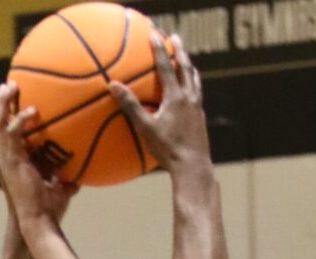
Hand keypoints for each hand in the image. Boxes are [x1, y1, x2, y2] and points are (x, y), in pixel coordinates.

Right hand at [0, 83, 77, 227]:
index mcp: (16, 161)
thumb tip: (82, 175)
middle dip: (1, 103)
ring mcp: (7, 159)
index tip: (12, 100)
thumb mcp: (59, 189)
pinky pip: (10, 133)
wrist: (39, 221)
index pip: (7, 134)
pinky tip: (32, 111)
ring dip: (3, 103)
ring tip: (11, 86)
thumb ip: (66, 179)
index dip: (7, 117)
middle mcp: (7, 157)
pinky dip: (19, 120)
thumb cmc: (49, 210)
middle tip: (9, 84)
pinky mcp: (11, 161)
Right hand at [110, 34, 209, 172]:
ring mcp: (198, 109)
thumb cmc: (168, 149)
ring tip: (187, 62)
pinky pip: (197, 96)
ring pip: (195, 81)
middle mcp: (189, 99)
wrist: (193, 166)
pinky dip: (193, 86)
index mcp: (176, 97)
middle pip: (185, 68)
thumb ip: (131, 106)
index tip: (154, 34)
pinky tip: (191, 93)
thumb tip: (113, 85)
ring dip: (190, 68)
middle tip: (175, 38)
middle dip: (180, 51)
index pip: (166, 67)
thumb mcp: (146, 128)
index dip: (159, 49)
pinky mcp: (201, 120)